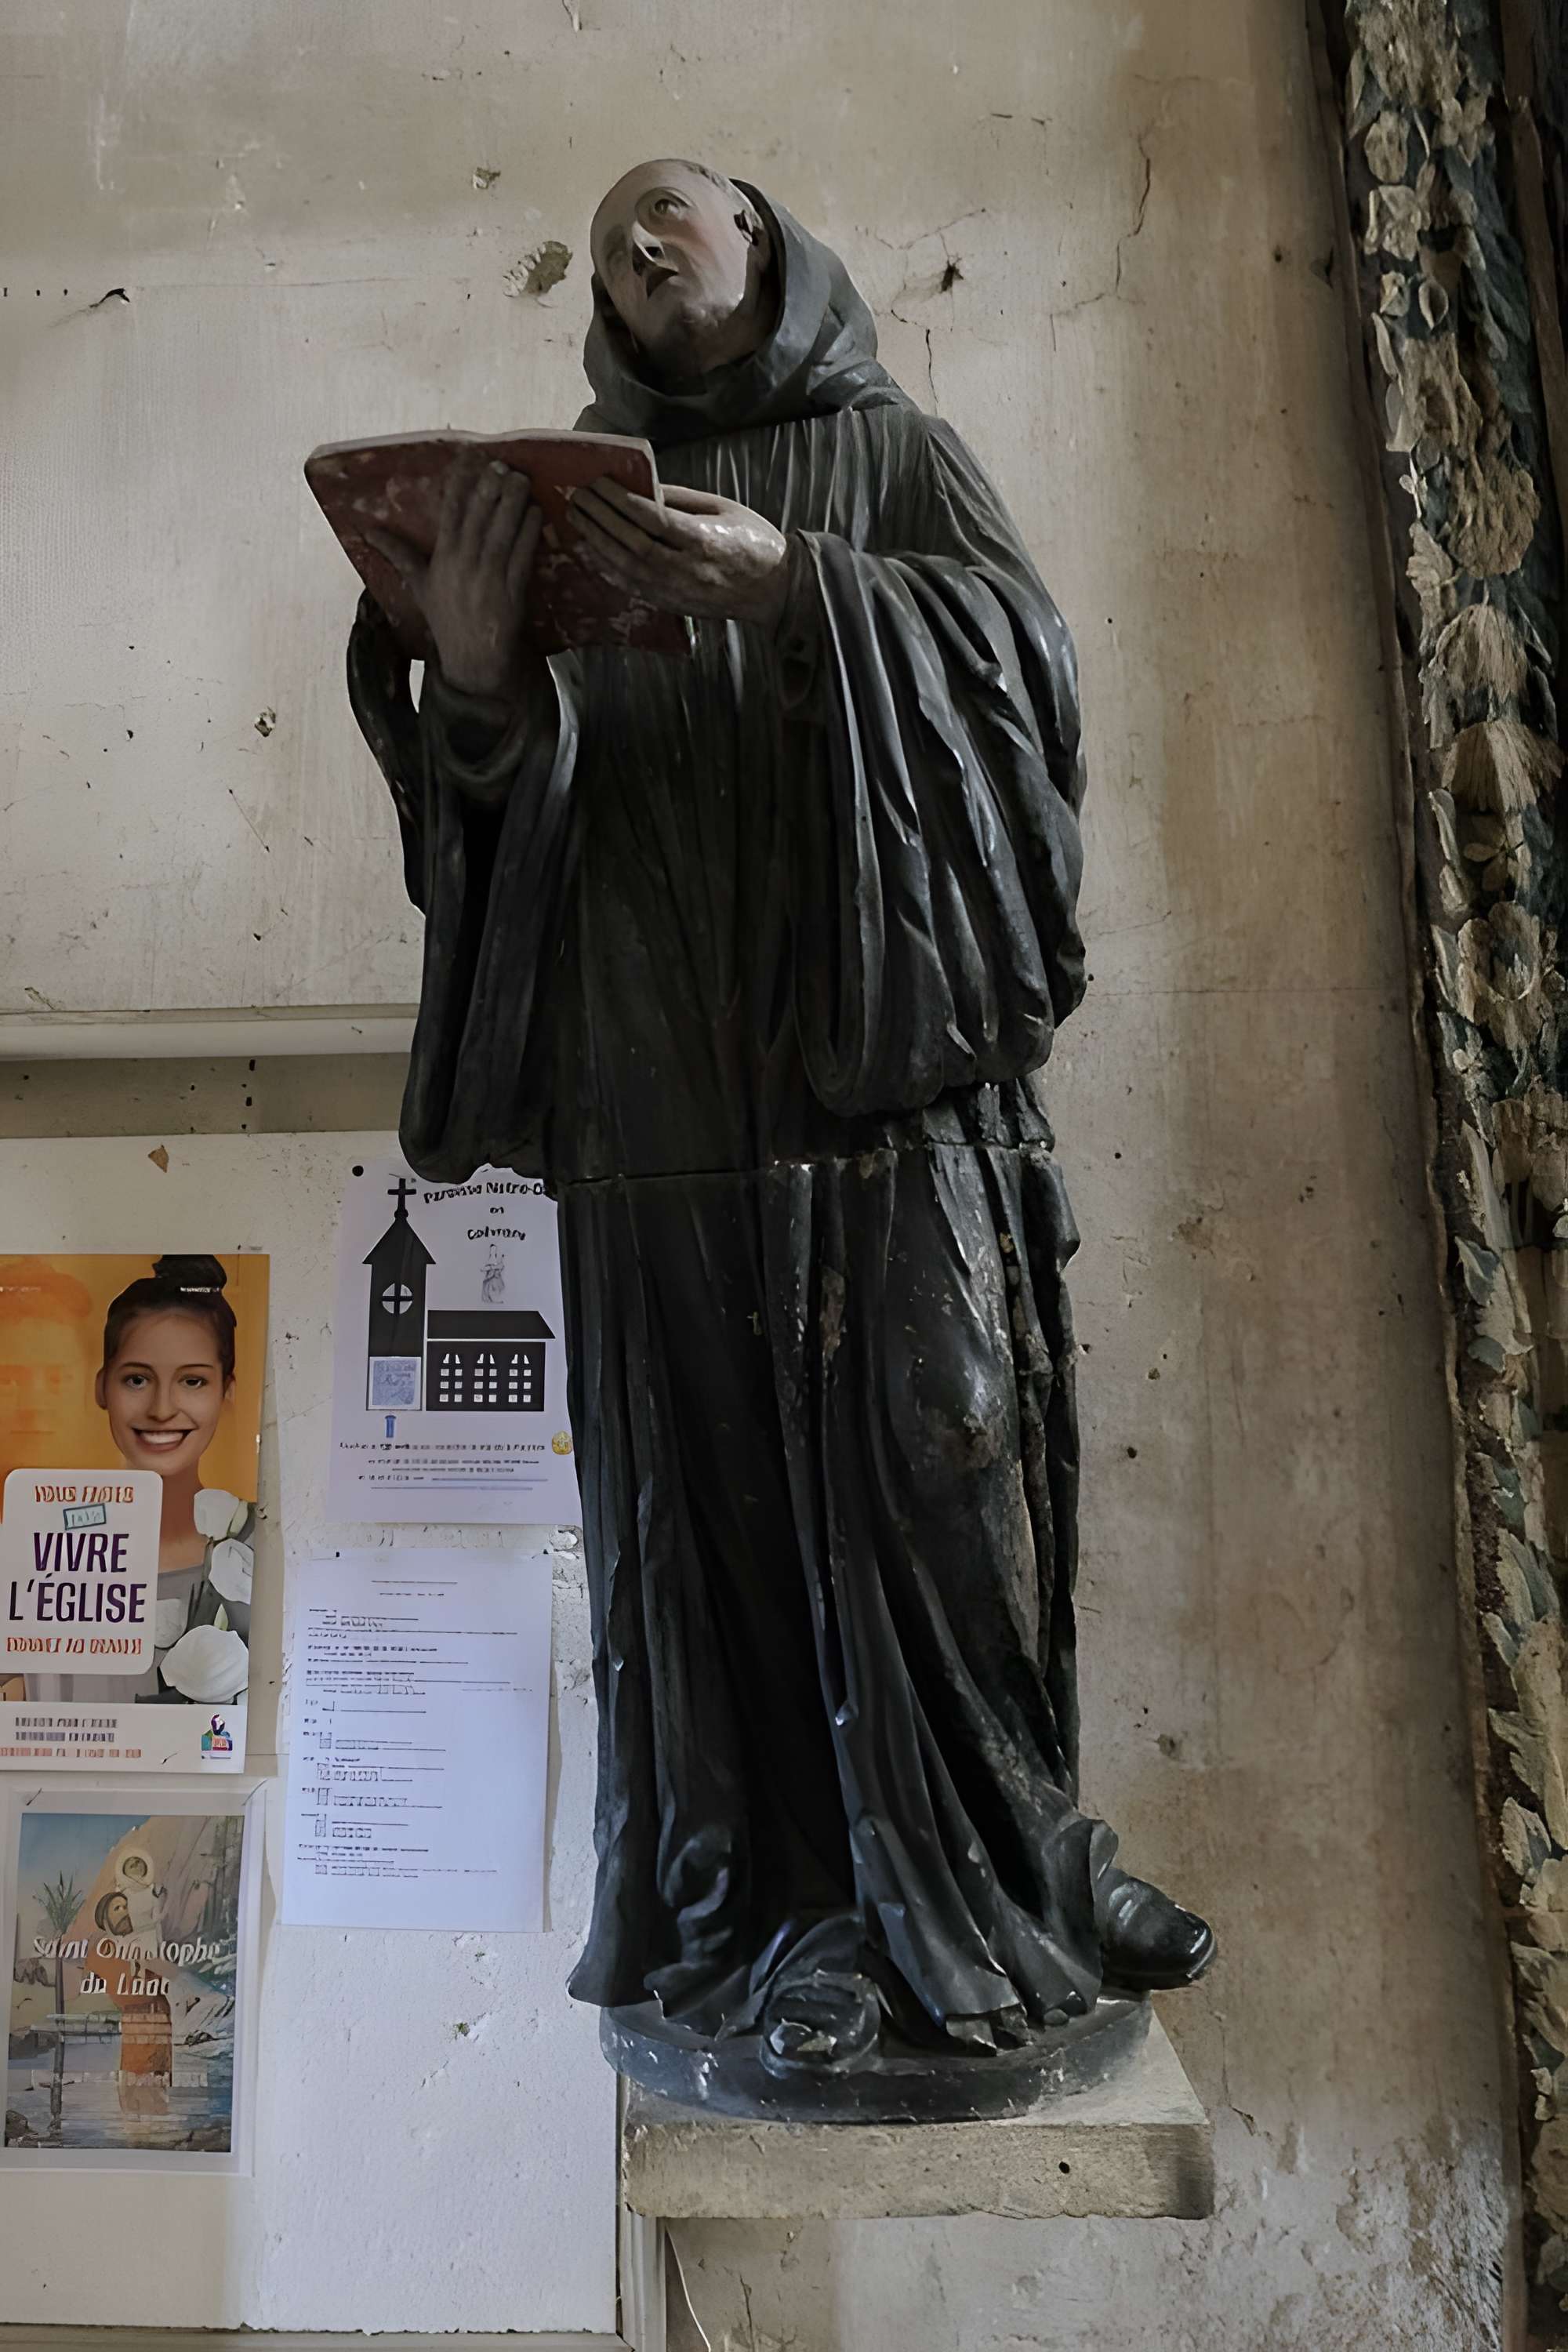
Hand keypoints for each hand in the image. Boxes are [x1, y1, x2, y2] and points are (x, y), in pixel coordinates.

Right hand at [364, 456, 542, 698]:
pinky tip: (535, 512)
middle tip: (501, 463)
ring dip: (513, 502)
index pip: (450, 512)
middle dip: (491, 487)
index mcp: (442, 558)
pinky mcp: (512, 590)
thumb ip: (397, 553)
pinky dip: (529, 532)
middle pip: (479, 516)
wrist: (472, 658)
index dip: (460, 484)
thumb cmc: (446, 618)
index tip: (468, 460)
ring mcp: (489, 577)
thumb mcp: (418, 584)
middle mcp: (464, 563)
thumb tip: (365, 531)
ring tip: (521, 479)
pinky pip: (522, 555)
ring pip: (502, 531)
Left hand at [566, 480, 789, 628]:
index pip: (651, 518)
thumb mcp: (722, 507)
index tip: (598, 482)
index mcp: (702, 539)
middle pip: (631, 542)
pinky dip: (608, 567)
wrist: (773, 589)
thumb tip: (642, 487)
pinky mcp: (671, 604)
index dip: (620, 499)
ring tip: (578, 518)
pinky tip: (592, 549)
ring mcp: (677, 590)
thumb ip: (680, 499)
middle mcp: (686, 568)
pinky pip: (631, 586)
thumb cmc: (752, 541)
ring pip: (626, 567)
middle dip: (600, 518)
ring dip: (596, 541)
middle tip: (578, 497)